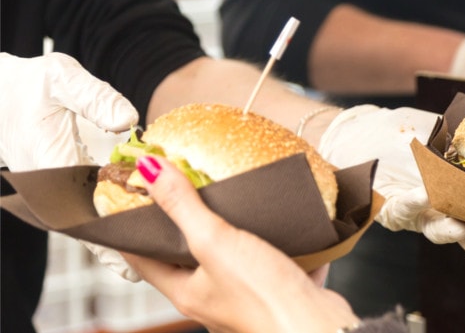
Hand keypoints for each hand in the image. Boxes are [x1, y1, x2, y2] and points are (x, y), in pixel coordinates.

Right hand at [0, 52, 141, 280]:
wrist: (2, 92)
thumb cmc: (30, 85)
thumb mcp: (62, 80)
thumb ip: (95, 99)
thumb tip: (128, 122)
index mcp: (54, 165)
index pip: (84, 210)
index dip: (111, 234)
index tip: (134, 255)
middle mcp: (58, 183)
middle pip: (94, 222)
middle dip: (125, 240)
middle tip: (162, 255)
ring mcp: (65, 184)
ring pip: (98, 216)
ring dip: (127, 230)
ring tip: (163, 249)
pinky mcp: (73, 179)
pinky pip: (99, 202)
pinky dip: (124, 211)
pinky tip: (153, 221)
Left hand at [122, 156, 358, 332]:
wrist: (315, 324)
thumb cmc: (263, 297)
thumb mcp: (215, 243)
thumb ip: (184, 206)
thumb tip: (150, 171)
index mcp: (186, 291)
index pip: (142, 257)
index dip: (130, 229)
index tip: (125, 200)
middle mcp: (212, 296)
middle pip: (186, 256)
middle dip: (184, 224)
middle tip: (181, 188)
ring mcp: (246, 294)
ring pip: (229, 257)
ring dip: (230, 230)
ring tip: (231, 198)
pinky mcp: (278, 289)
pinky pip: (271, 259)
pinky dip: (274, 239)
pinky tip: (282, 220)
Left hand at [319, 105, 464, 255]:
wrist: (364, 128)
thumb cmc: (405, 130)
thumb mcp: (442, 132)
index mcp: (459, 195)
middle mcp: (439, 210)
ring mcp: (414, 211)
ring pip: (435, 230)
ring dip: (449, 230)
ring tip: (461, 226)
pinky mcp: (388, 206)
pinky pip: (402, 209)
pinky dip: (414, 202)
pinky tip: (425, 193)